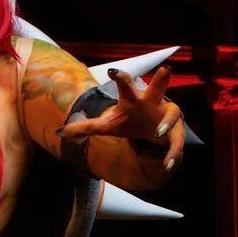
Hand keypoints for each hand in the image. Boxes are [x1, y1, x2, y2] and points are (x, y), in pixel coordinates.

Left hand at [59, 65, 183, 170]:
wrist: (151, 133)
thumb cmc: (128, 122)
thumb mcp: (107, 125)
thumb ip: (87, 127)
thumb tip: (61, 132)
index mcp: (133, 99)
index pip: (126, 84)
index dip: (120, 77)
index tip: (112, 71)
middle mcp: (152, 102)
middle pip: (157, 87)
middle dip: (161, 79)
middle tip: (164, 70)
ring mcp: (166, 115)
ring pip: (172, 112)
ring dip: (166, 122)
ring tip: (157, 133)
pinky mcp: (176, 131)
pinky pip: (176, 142)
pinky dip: (171, 154)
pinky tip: (166, 166)